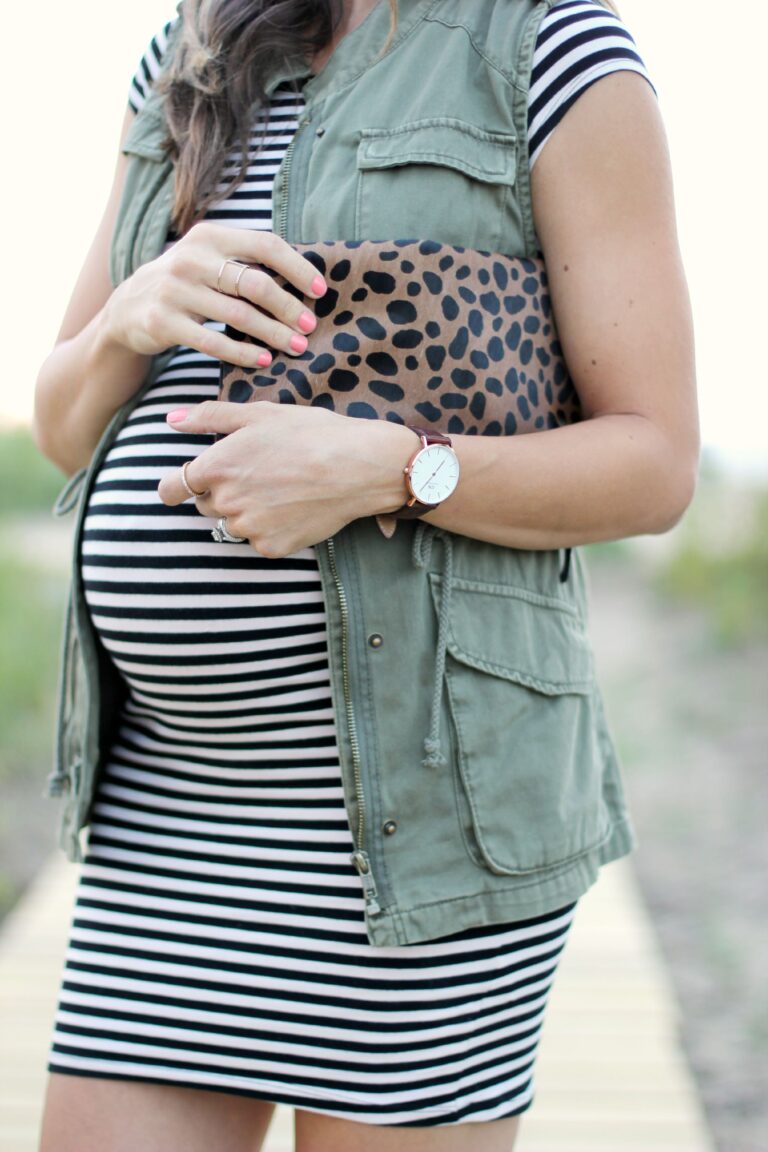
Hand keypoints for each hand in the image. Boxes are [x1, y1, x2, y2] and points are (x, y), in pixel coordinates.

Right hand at [103, 223, 327, 368]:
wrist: (126, 309)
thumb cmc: (185, 285)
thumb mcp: (208, 261)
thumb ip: (244, 263)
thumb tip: (305, 279)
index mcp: (210, 236)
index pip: (264, 245)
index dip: (297, 268)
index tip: (320, 290)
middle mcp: (190, 259)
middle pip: (255, 284)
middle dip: (289, 308)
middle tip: (310, 326)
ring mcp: (174, 290)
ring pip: (238, 316)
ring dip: (273, 334)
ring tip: (297, 347)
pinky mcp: (163, 322)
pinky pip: (213, 342)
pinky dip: (243, 353)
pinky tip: (263, 360)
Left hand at [157, 401, 416, 556]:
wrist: (358, 467)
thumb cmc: (311, 434)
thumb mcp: (258, 414)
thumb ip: (209, 417)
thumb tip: (171, 420)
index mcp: (216, 467)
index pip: (172, 489)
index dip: (175, 487)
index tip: (181, 488)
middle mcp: (226, 501)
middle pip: (206, 506)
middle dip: (222, 493)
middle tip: (258, 476)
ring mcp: (249, 528)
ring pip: (233, 524)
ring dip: (247, 511)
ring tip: (281, 490)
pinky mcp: (272, 547)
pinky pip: (260, 540)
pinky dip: (271, 528)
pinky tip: (294, 508)